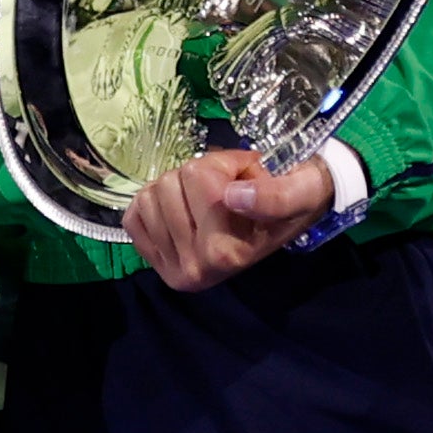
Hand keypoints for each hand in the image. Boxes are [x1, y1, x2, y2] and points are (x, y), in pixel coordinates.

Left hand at [122, 148, 333, 291]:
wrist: (292, 223)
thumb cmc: (294, 200)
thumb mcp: (299, 192)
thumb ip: (274, 196)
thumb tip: (232, 197)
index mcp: (229, 251)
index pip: (199, 176)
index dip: (226, 164)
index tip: (250, 178)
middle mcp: (199, 267)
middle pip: (169, 183)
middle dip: (200, 175)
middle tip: (228, 190)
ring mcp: (174, 267)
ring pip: (149, 195)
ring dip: (177, 187)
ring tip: (209, 201)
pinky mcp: (154, 262)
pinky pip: (133, 215)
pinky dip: (154, 203)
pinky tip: (182, 210)